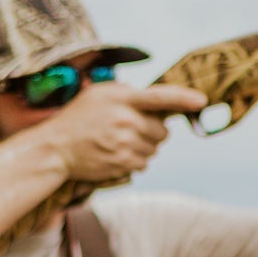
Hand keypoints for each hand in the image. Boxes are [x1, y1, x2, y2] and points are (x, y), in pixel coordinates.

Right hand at [41, 83, 205, 184]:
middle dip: (153, 131)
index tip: (201, 101)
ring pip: (154, 149)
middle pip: (162, 131)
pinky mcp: (122, 163)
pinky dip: (135, 160)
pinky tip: (115, 153)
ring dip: (143, 146)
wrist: (55, 147)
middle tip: (131, 129)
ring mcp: (125, 143)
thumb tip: (158, 102)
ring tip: (118, 141)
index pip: (160, 97)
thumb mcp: (100, 94)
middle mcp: (126, 120)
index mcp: (123, 98)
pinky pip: (144, 163)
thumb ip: (129, 93)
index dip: (183, 99)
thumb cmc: (79, 117)